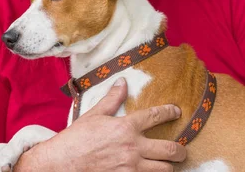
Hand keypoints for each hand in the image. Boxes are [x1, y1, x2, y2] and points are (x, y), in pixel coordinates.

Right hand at [14, 77, 185, 170]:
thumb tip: (122, 82)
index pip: (156, 116)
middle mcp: (133, 148)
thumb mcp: (94, 115)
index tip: (177, 112)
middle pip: (170, 150)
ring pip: (164, 170)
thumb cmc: (76, 139)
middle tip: (182, 151)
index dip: (170, 112)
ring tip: (169, 165)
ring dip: (169, 167)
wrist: (61, 164)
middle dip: (180, 151)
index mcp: (126, 127)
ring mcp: (131, 168)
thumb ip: (112, 99)